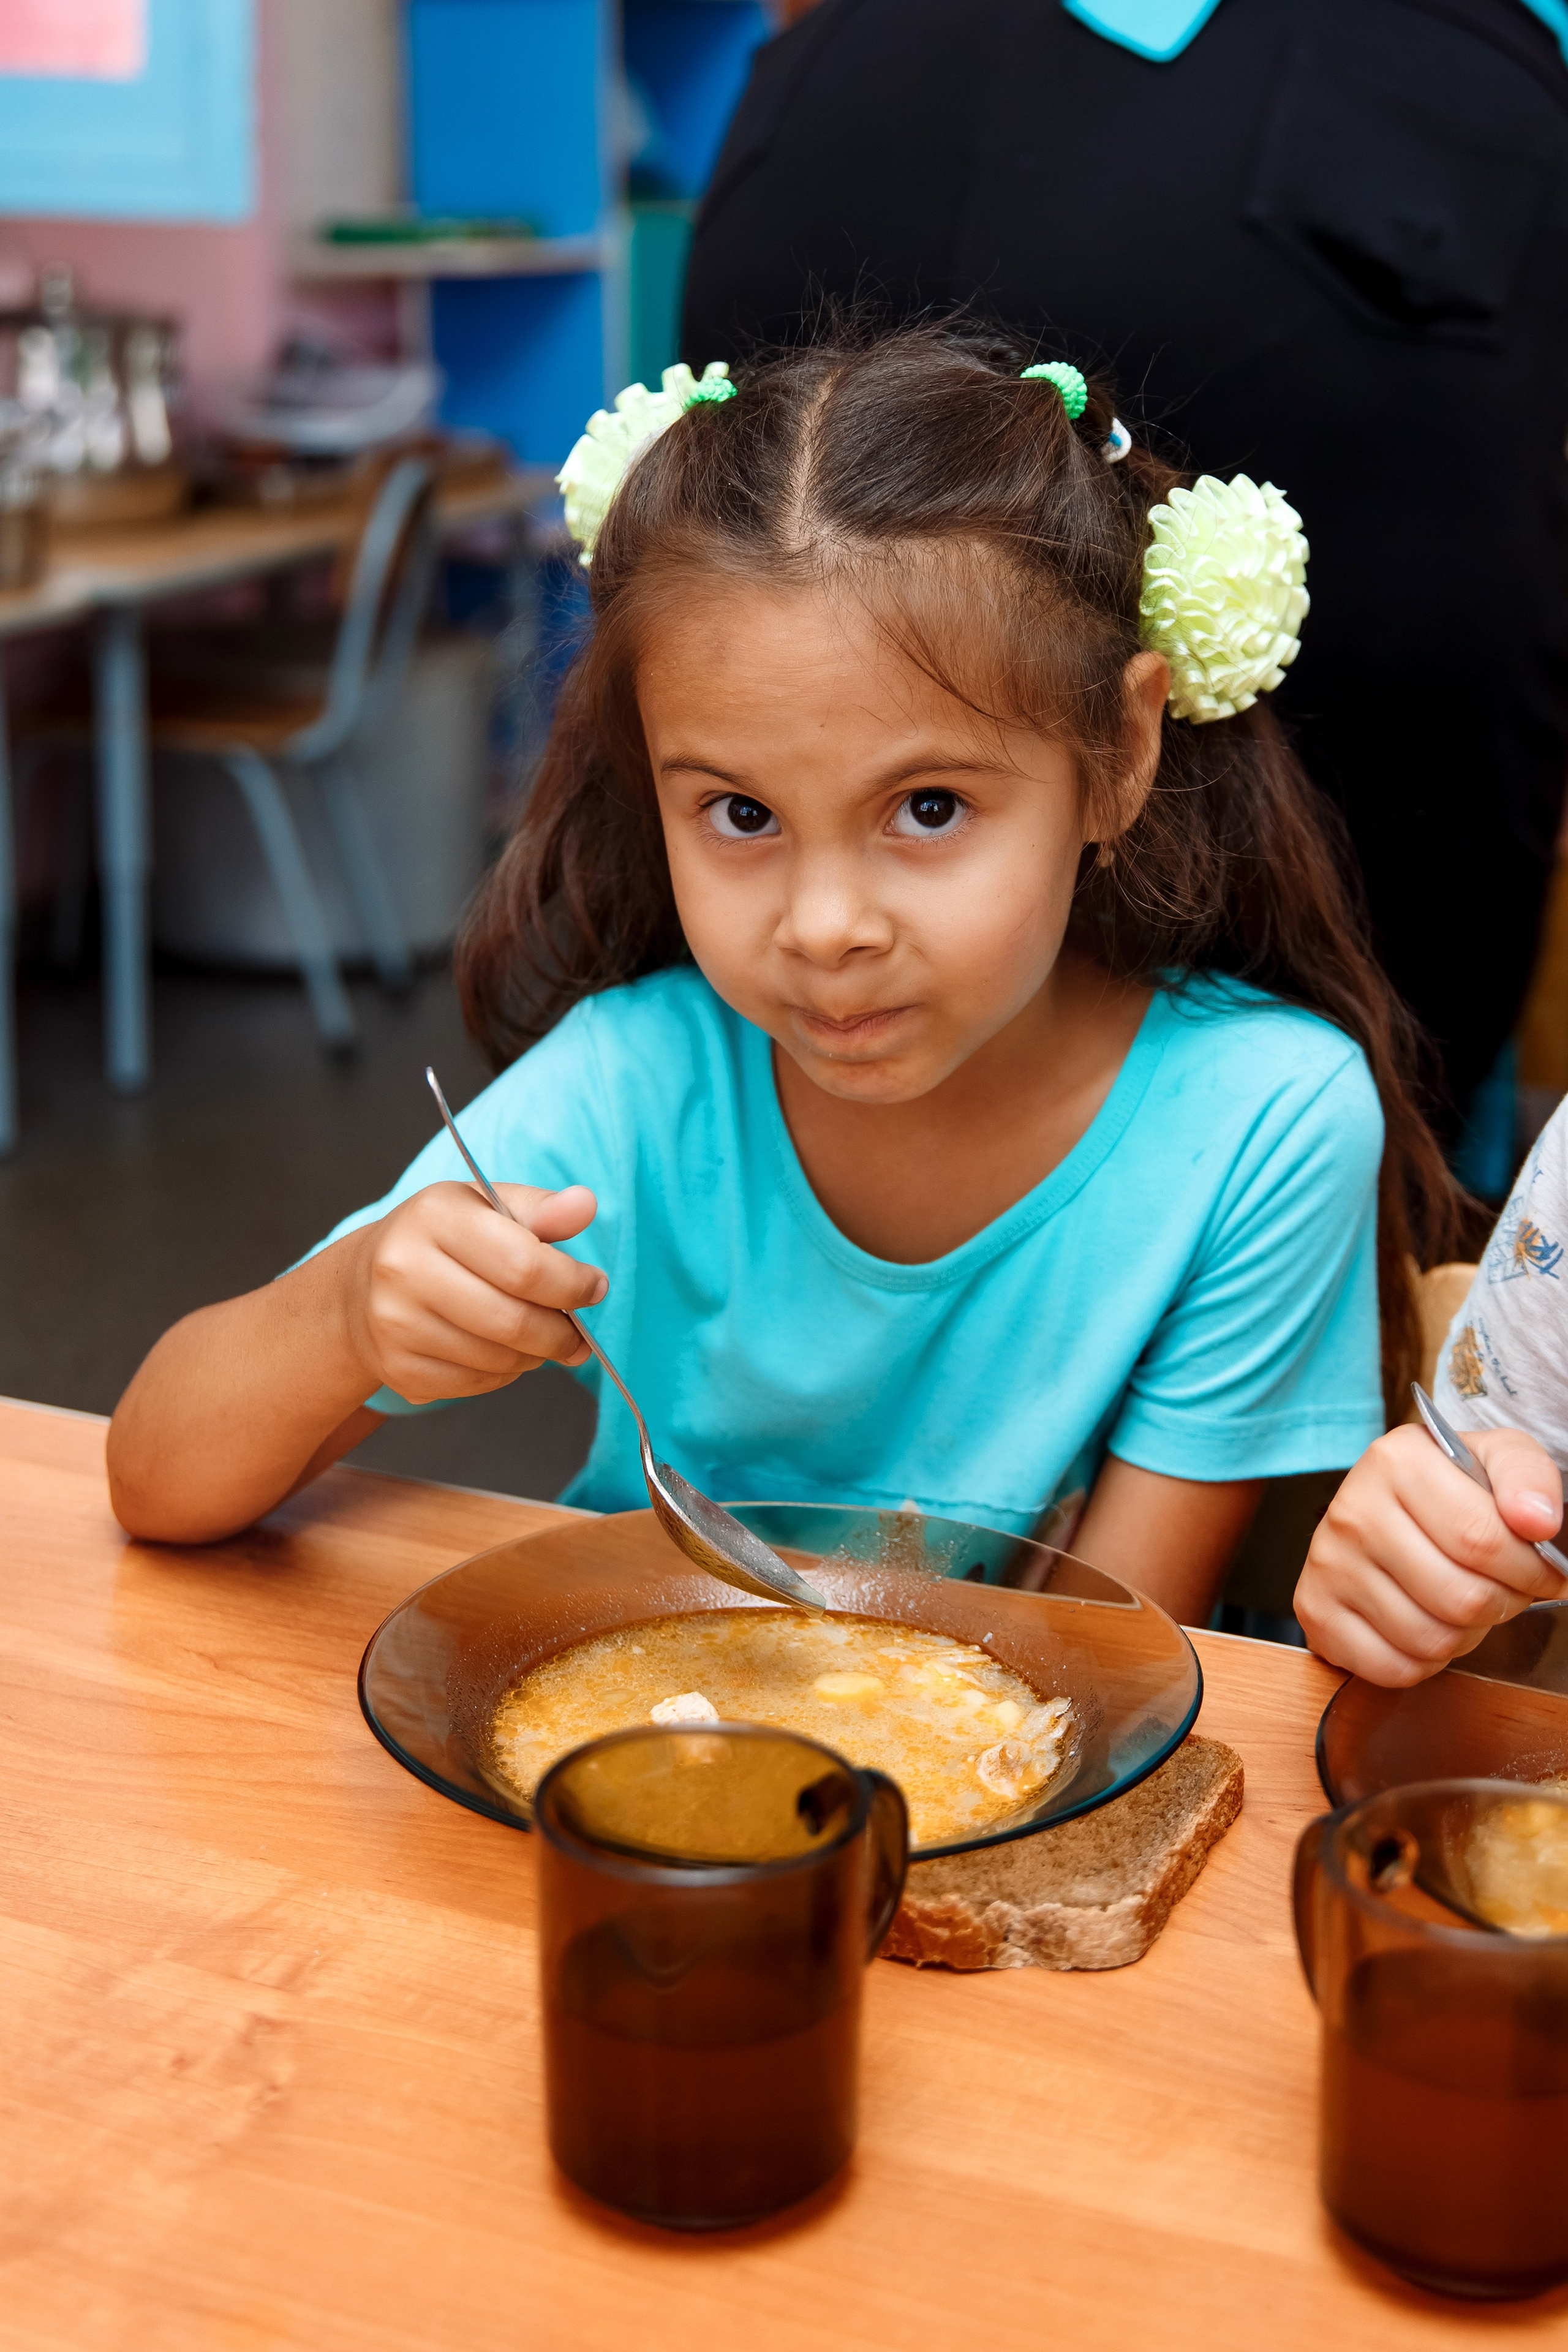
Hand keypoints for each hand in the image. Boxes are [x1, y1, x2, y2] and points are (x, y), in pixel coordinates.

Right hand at [342, 1180, 606, 1404]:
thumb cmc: (443, 1240)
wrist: (362, 1283)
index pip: (525, 1265)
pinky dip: (503, 1375)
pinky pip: (475, 1385)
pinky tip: (500, 1351)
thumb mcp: (487, 1207)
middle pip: (513, 1322)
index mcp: (435, 1216)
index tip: (595, 1287)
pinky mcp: (396, 1368)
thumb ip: (541, 1209)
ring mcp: (395, 1323)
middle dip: (561, 1333)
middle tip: (577, 1333)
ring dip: (534, 1355)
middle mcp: (404, 1268)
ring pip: (498, 1360)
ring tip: (538, 1337)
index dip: (573, 1285)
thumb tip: (586, 1204)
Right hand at [1295, 1422, 1567, 1684]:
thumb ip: (1529, 1478)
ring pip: (1430, 1640)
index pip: (1482, 1540)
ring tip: (1463, 1603)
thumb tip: (1536, 1520)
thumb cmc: (1451, 1488)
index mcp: (1397, 1462)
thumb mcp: (1497, 1458)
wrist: (1390, 1503)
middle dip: (1502, 1604)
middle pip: (1460, 1598)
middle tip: (1503, 1588)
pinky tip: (1427, 1622)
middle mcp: (1352, 1510)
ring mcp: (1328, 1564)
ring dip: (1466, 1634)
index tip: (1545, 1571)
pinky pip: (1394, 1668)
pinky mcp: (1316, 1611)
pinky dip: (1425, 1661)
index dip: (1531, 1570)